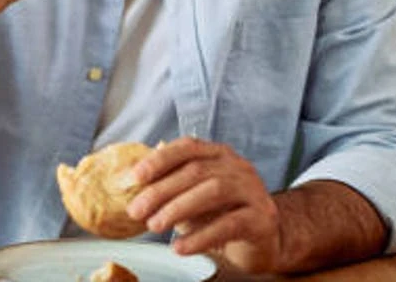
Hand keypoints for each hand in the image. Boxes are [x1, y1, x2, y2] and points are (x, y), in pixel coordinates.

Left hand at [126, 137, 280, 272]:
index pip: (187, 147)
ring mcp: (253, 190)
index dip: (159, 160)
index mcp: (219, 154)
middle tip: (136, 210)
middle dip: (161, 190)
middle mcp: (238, 166)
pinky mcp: (262, 218)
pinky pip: (229, 224)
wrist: (265, 239)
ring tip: (154, 225)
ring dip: (178, 208)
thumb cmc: (222, 214)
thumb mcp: (193, 196)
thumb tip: (130, 182)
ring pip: (213, 191)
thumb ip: (170, 185)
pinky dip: (201, 236)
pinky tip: (180, 247)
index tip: (134, 177)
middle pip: (196, 170)